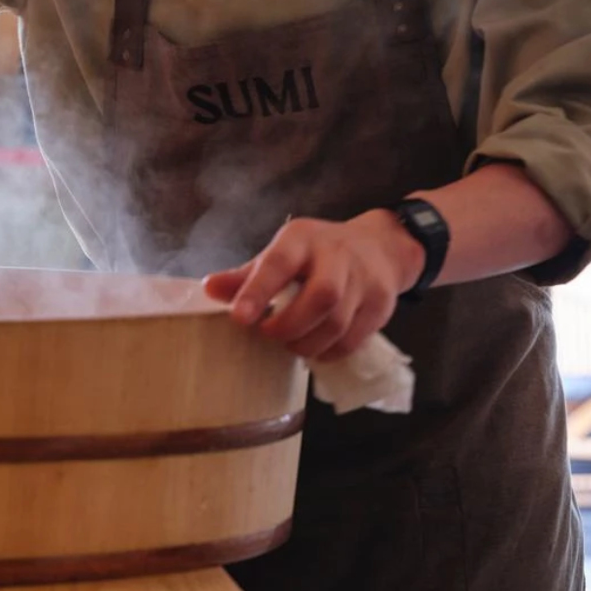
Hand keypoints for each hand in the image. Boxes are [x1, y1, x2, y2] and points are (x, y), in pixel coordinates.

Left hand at [203, 211, 424, 360]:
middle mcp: (337, 255)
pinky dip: (328, 352)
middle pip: (321, 297)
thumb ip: (246, 275)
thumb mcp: (282, 253)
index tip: (238, 317)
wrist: (380, 247)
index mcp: (303, 238)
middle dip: (288, 325)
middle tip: (268, 334)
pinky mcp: (381, 305)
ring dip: (307, 343)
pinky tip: (315, 348)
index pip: (280, 262)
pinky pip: (353, 340)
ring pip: (337, 323)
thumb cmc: (318, 253)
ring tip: (290, 343)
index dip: (258, 291)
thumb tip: (208, 289)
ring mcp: (364, 280)